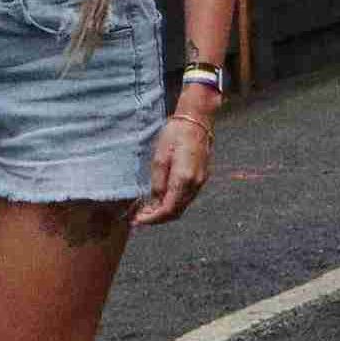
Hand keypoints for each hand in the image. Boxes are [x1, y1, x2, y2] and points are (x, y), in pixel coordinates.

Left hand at [136, 104, 215, 226]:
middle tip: (139, 218)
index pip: (167, 209)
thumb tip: (154, 201)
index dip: (151, 219)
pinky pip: (187, 197)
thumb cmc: (176, 134)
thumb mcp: (160, 158)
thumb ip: (157, 183)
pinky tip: (161, 199)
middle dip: (157, 219)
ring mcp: (201, 181)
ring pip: (182, 206)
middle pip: (176, 212)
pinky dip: (173, 203)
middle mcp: (195, 184)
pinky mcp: (202, 177)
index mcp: (184, 179)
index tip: (137, 220)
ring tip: (147, 210)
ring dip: (165, 212)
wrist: (197, 120)